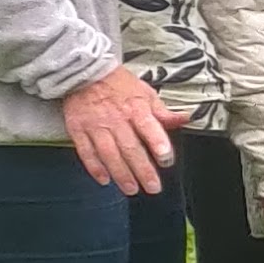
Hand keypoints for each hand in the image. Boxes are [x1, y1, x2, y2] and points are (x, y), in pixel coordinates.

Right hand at [58, 69, 179, 194]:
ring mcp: (95, 125)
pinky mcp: (78, 129)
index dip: (159, 145)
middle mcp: (116, 119)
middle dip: (143, 170)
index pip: (149, 128)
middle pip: (130, 148)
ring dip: (121, 174)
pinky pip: (86, 151)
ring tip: (131, 189)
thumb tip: (185, 119)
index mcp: (135, 108)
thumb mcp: (145, 93)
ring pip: (109, 154)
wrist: (84, 73)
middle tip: (153, 187)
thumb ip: (163, 111)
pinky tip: (104, 180)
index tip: (166, 160)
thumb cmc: (118, 84)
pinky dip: (94, 167)